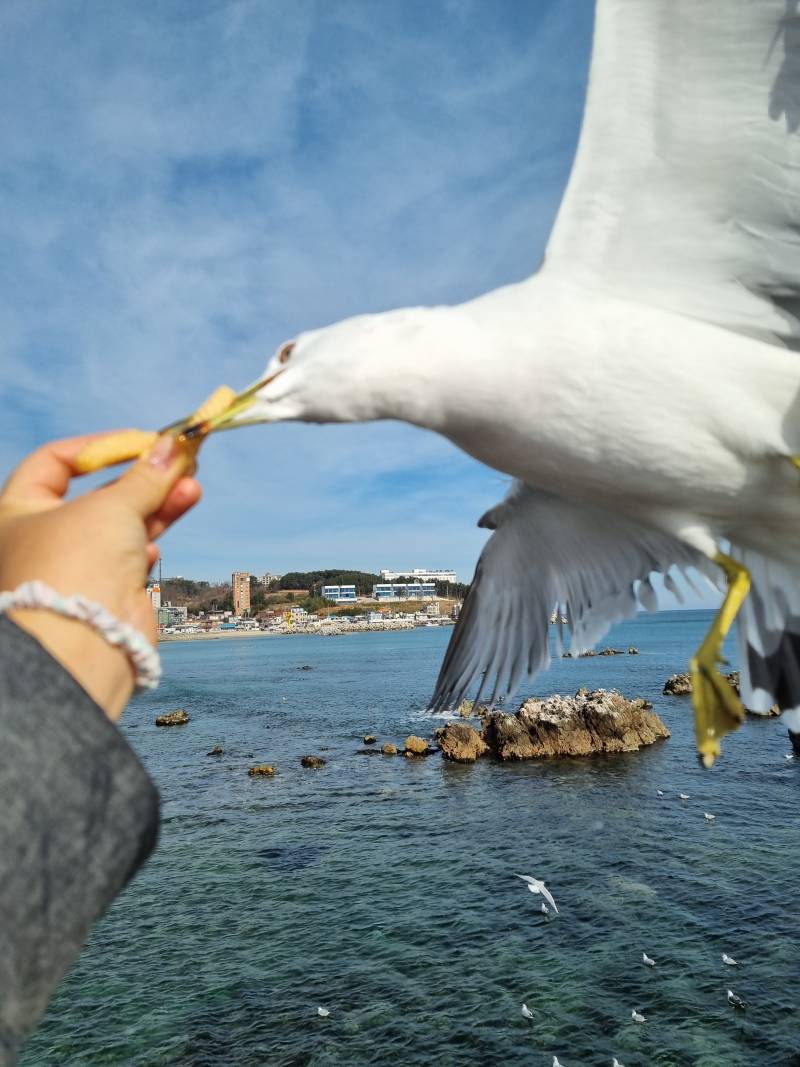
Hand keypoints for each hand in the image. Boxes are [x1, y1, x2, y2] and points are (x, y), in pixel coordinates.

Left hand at [0, 433, 201, 719]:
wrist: (82, 646)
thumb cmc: (76, 565)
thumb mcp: (112, 505)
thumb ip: (145, 476)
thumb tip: (172, 445)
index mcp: (19, 512)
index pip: (55, 462)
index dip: (99, 447)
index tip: (138, 441)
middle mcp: (43, 539)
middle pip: (97, 493)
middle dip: (141, 476)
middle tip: (179, 460)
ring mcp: (76, 567)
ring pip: (122, 524)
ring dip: (159, 502)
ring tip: (192, 485)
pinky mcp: (106, 592)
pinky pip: (132, 556)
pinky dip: (152, 540)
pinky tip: (165, 534)